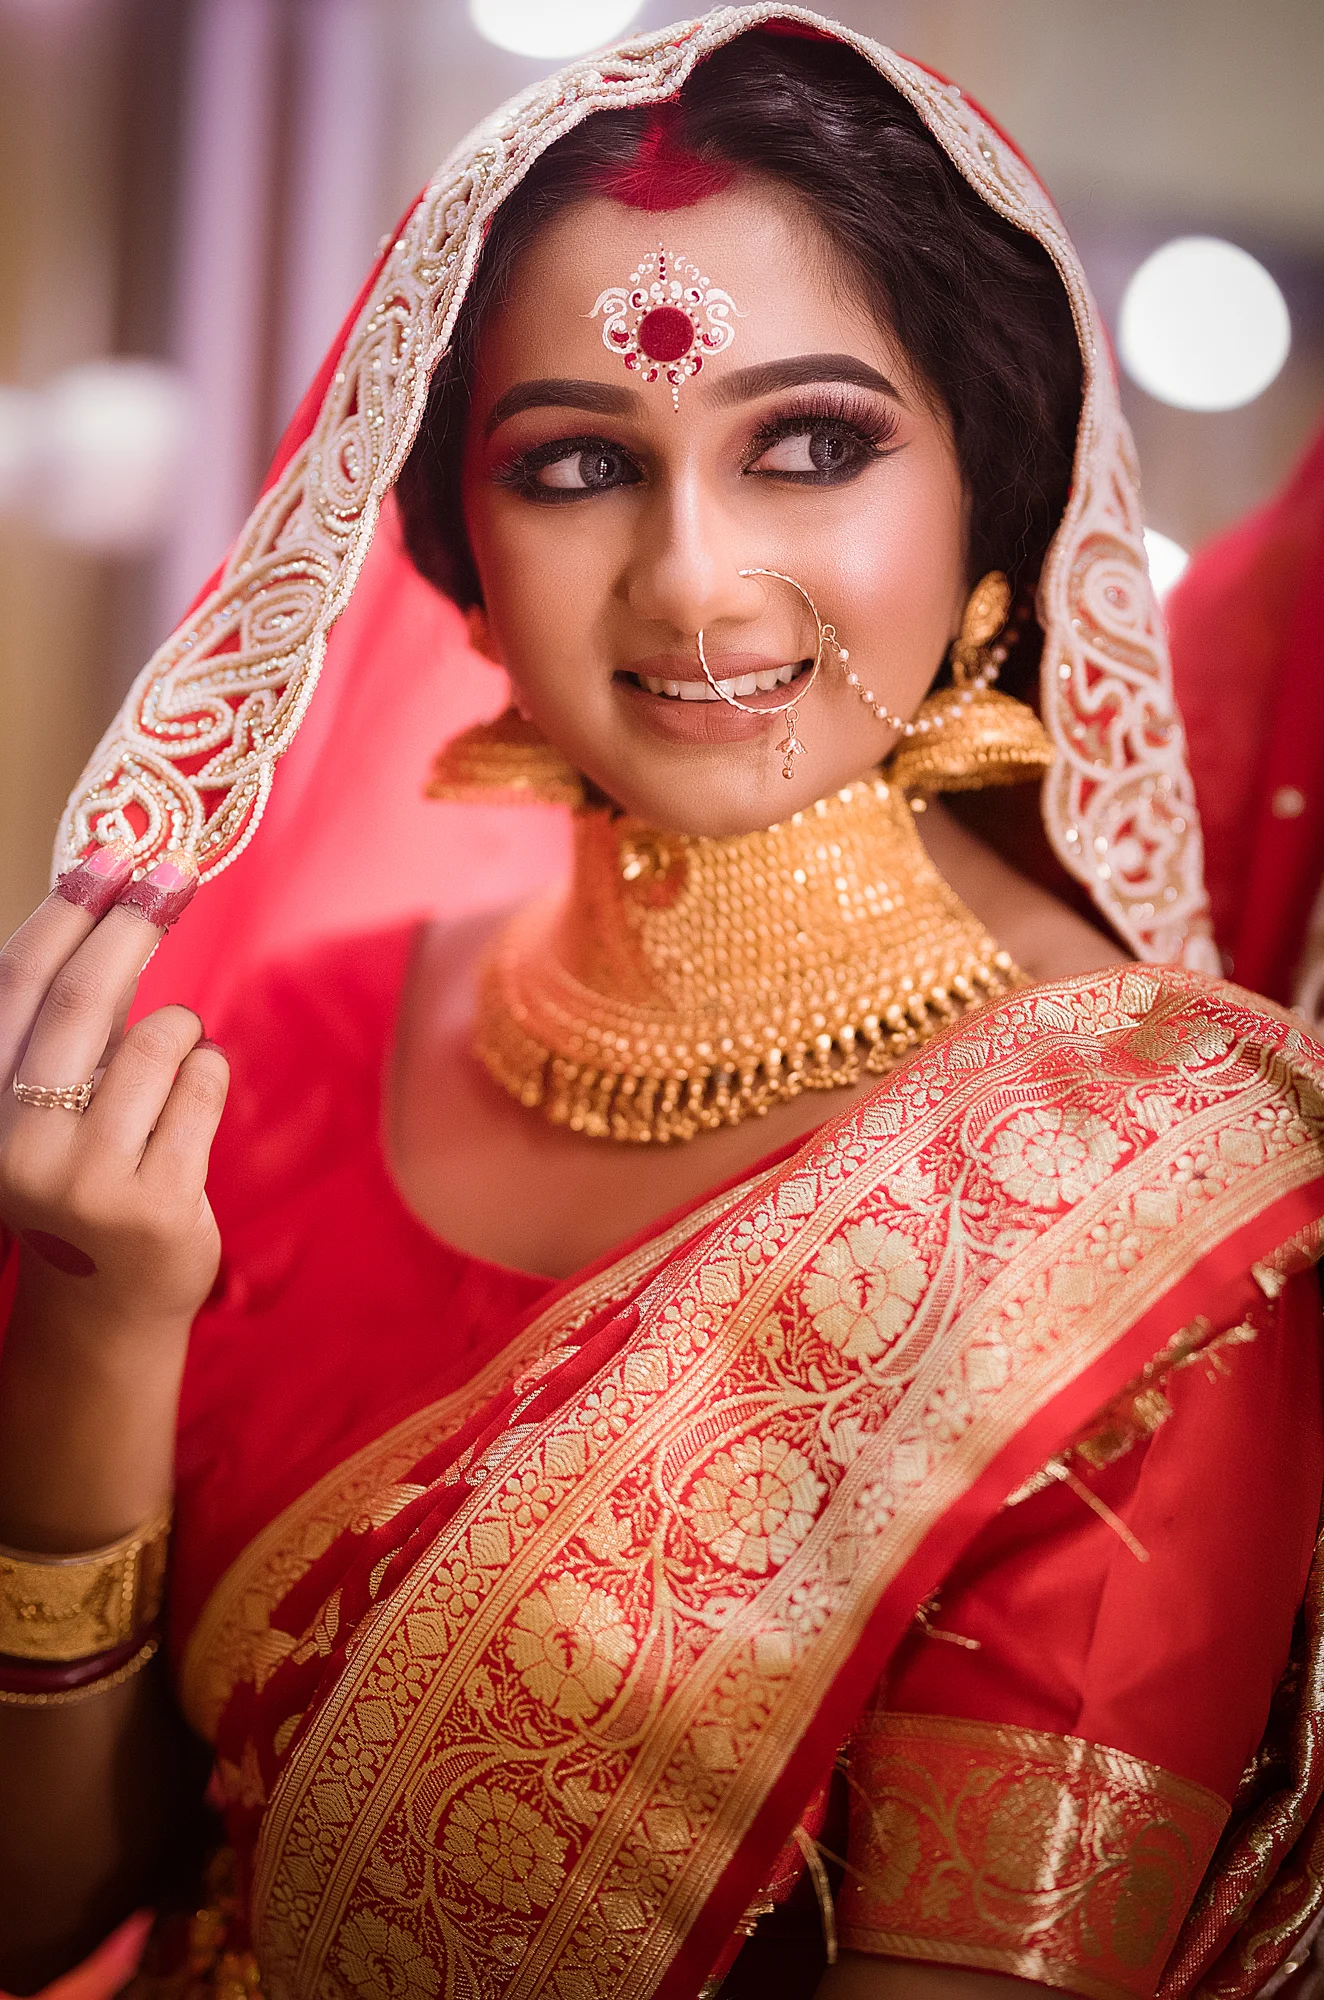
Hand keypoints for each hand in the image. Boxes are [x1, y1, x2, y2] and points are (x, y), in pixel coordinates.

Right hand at [0, 847, 228, 1333]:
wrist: (107, 1297)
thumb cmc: (86, 1166)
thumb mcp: (56, 1089)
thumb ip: (74, 1012)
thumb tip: (116, 885)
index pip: (17, 982)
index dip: (68, 907)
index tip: (114, 850)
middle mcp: (15, 1144)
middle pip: (83, 1001)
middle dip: (134, 922)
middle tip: (176, 870)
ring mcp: (84, 1181)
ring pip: (158, 1041)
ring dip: (178, 1028)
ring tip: (169, 1061)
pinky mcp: (155, 1205)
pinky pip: (204, 1086)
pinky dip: (207, 1072)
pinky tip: (190, 1104)